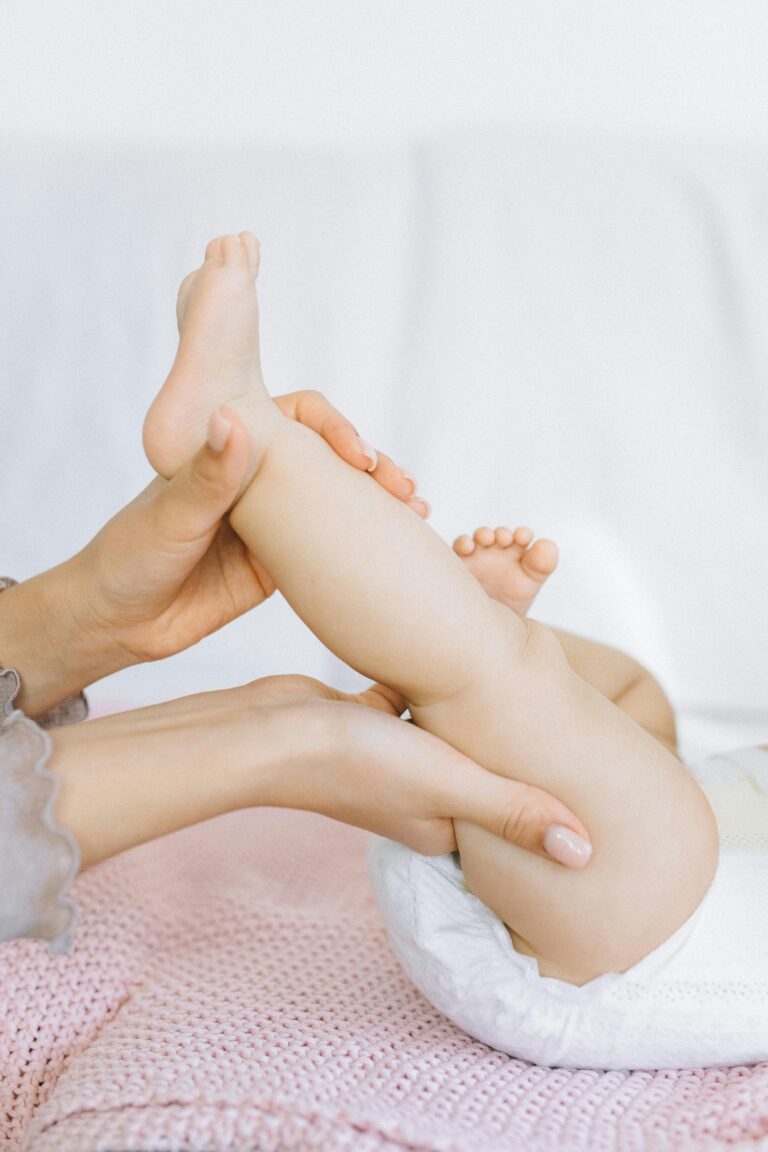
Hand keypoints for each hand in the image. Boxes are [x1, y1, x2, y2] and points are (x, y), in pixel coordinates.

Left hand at [69, 391, 427, 667]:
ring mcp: (274, 522)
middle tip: (402, 484)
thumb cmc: (130, 557)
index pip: (295, 418)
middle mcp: (258, 478)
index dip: (333, 427)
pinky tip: (396, 547)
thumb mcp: (170, 515)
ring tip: (415, 512)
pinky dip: (364, 543)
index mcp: (231, 449)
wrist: (119, 624)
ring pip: (336, 500)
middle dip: (371, 464)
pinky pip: (330, 549)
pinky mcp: (282, 565)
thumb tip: (234, 420)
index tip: (358, 454)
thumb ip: (209, 476)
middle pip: (328, 456)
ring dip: (377, 502)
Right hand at [233, 674, 592, 863]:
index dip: (545, 805)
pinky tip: (464, 655)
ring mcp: (394, 758)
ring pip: (453, 735)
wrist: (269, 730)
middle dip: (517, 753)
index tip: (591, 784)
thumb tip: (588, 856)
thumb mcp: (449, 786)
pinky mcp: (372, 718)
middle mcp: (420, 798)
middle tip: (569, 723)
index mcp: (444, 827)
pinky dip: (436, 686)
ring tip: (530, 685)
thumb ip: (515, 812)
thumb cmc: (356, 764)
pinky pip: (418, 703)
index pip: (509, 824)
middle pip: (483, 776)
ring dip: (479, 716)